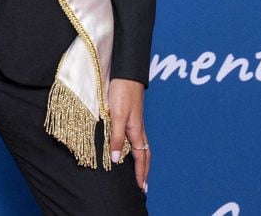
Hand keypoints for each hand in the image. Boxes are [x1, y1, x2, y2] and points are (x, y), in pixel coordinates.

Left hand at [108, 77, 149, 192]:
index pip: (140, 157)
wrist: (126, 73)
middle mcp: (137, 128)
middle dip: (144, 171)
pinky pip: (136, 137)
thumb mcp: (117, 116)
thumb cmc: (122, 92)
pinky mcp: (130, 115)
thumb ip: (116, 137)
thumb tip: (116, 160)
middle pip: (144, 154)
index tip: (141, 188)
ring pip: (141, 146)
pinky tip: (130, 148)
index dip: (140, 173)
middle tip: (143, 186)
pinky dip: (136, 148)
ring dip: (142, 161)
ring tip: (140, 172)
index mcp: (135, 131)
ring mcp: (135, 122)